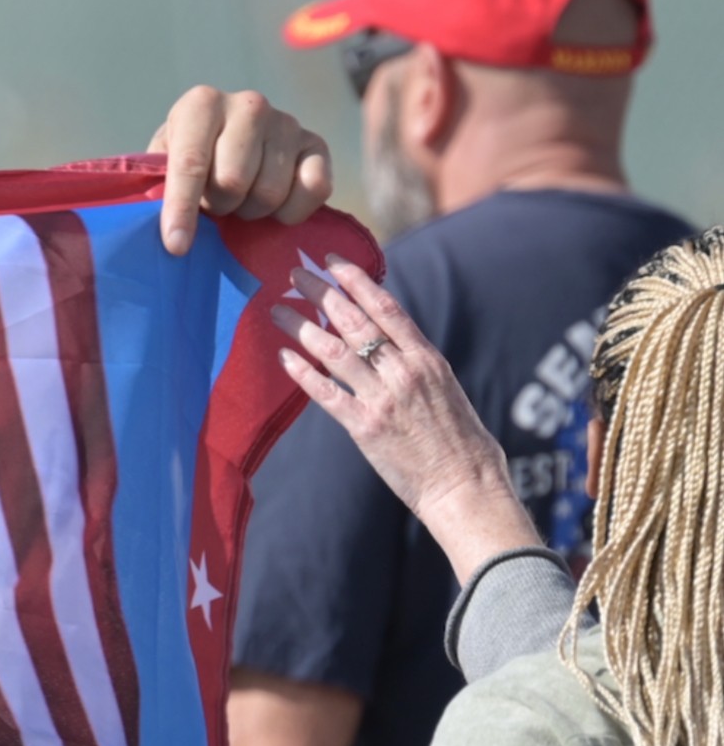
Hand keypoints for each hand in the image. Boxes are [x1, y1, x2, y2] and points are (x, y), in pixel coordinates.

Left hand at [149, 88, 334, 255]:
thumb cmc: (190, 160)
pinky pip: (314, 189)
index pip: (190, 163)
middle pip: (233, 181)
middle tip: (215, 203)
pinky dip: (291, 211)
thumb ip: (160, 188)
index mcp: (201, 104)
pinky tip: (275, 204)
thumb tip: (170, 231)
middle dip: (219, 205)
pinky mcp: (317, 144)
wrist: (230, 143)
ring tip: (241, 199)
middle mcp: (249, 105)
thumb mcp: (163, 165)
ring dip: (251, 210)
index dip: (182, 209)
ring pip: (269, 192)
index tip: (177, 245)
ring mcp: (287, 122)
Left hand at [268, 258, 539, 578]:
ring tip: (278, 309)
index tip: (334, 260)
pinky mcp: (365, 427)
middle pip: (354, 321)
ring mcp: (383, 398)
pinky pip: (325, 394)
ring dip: (301, 327)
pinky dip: (302, 373)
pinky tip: (283, 357)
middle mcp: (404, 372)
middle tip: (296, 273)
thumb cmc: (462, 442)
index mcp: (427, 359)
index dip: (357, 280)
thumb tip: (391, 345)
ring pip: (334, 351)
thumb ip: (416, 365)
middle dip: (322, 293)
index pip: (387, 307)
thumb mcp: (446, 389)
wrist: (466, 485)